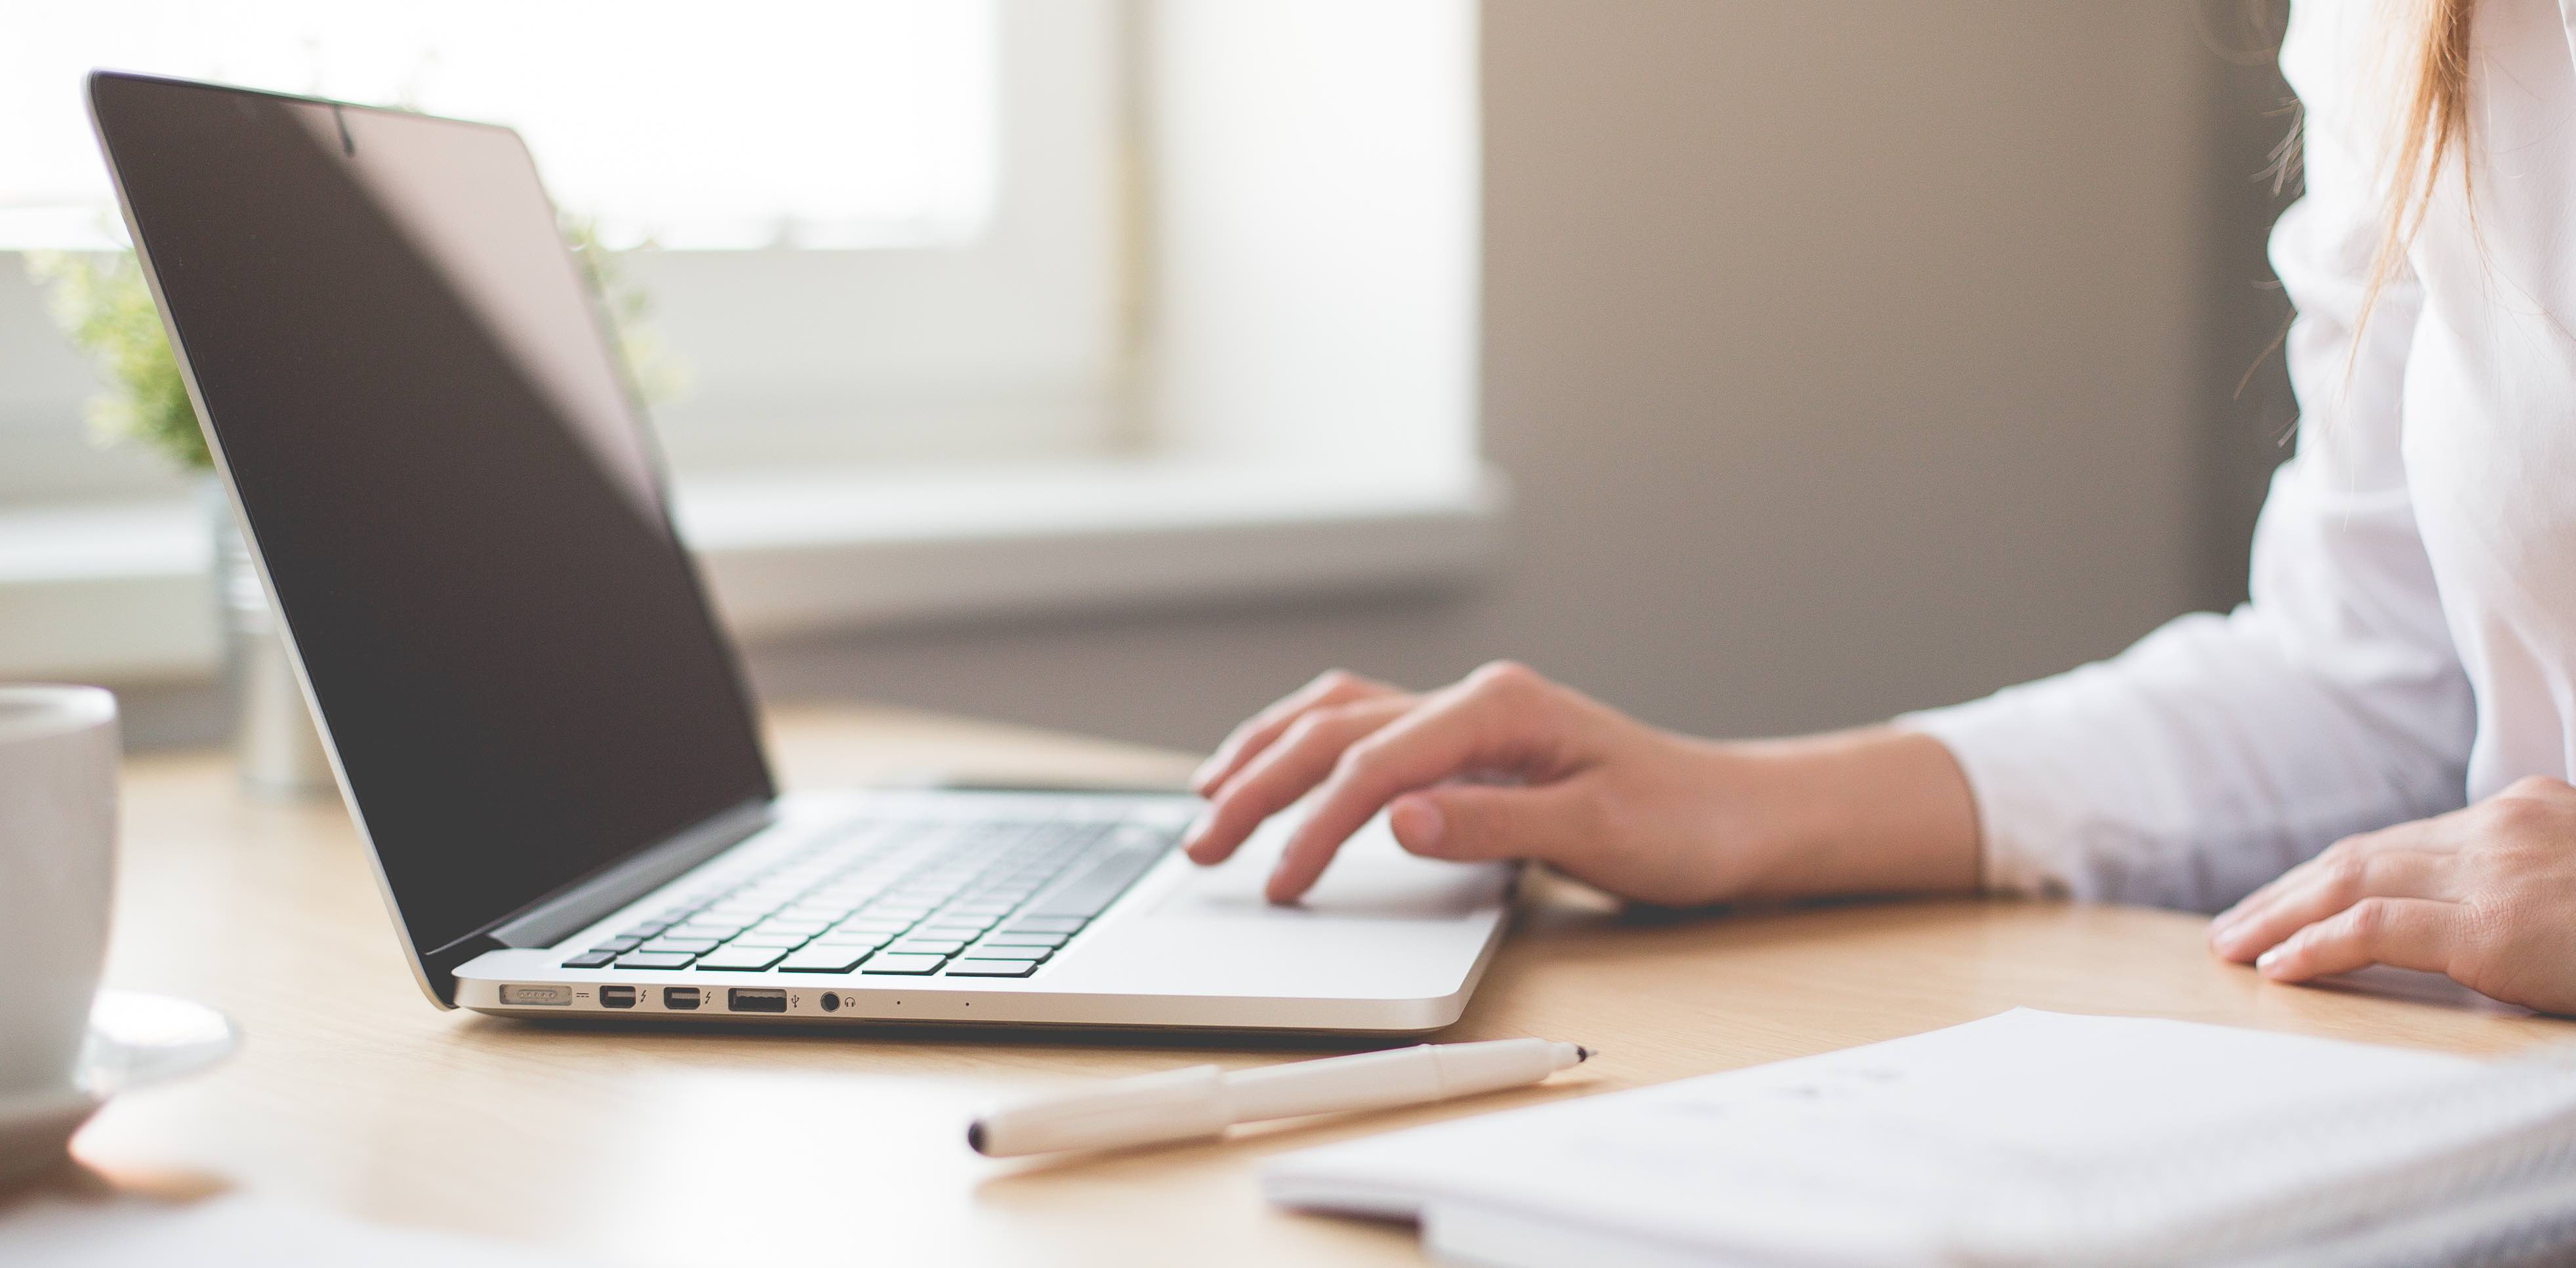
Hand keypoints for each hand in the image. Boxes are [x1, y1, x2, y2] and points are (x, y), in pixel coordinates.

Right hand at [1182, 662, 1980, 904]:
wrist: (1738, 816)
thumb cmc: (1682, 825)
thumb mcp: (1598, 834)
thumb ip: (1492, 825)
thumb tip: (1396, 819)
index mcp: (1500, 709)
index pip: (1375, 763)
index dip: (1315, 825)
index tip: (1280, 885)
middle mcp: (1475, 700)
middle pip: (1335, 730)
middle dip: (1258, 785)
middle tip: (1202, 848)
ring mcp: (1468, 717)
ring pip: (1337, 715)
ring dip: (1266, 753)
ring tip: (1206, 798)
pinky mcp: (1469, 744)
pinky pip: (1364, 729)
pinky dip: (1306, 748)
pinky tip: (1277, 770)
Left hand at [2208, 776, 2575, 1013]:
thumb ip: (2521, 880)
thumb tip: (2475, 917)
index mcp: (2521, 810)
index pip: (2399, 842)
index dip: (2328, 874)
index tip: (2284, 901)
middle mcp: (2498, 826)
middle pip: (2362, 857)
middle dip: (2286, 893)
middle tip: (2233, 925)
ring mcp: (2495, 871)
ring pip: (2353, 882)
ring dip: (2280, 916)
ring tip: (2233, 946)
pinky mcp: (2495, 927)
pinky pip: (2378, 929)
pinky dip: (2317, 945)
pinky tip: (2278, 965)